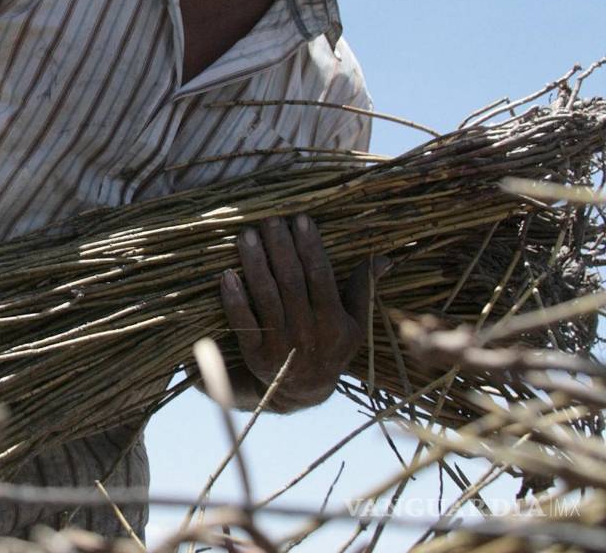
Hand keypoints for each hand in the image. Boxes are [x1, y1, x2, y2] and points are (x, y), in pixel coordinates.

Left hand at [219, 214, 386, 410]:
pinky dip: (234, 299)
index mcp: (335, 322)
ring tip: (246, 236)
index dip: (311, 247)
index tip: (300, 220)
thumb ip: (364, 290)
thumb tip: (385, 259)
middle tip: (268, 219)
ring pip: (266, 297)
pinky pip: (244, 323)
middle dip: (279, 248)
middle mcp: (308, 332)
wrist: (303, 391)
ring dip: (255, 264)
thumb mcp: (354, 324)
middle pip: (291, 282)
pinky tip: (227, 275)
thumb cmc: (330, 345)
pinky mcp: (255, 354)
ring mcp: (280, 345)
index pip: (321, 276)